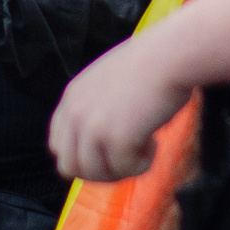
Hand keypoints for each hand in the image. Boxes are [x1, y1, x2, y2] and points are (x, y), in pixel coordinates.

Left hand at [48, 35, 191, 182]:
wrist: (172, 55)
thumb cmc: (153, 66)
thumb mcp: (109, 82)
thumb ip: (96, 108)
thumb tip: (102, 144)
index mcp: (72, 97)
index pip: (57, 145)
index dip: (82, 156)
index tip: (108, 153)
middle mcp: (76, 112)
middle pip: (69, 166)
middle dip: (98, 171)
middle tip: (127, 157)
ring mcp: (93, 126)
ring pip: (94, 174)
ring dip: (121, 169)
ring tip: (143, 147)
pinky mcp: (115, 138)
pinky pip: (125, 170)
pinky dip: (143, 163)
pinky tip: (154, 141)